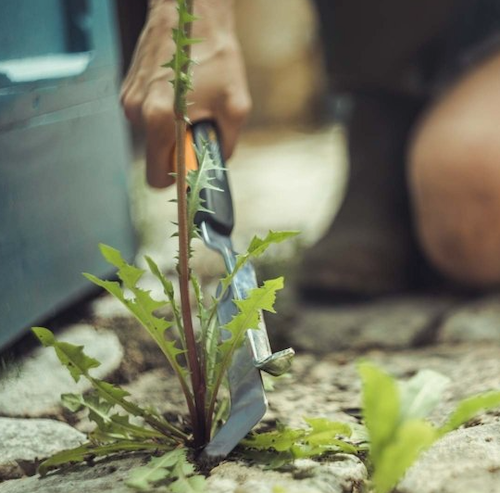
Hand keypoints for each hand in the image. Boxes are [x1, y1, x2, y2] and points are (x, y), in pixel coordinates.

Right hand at [120, 0, 250, 187]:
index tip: (192, 166)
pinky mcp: (128, 90)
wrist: (189, 12)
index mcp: (160, 120)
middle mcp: (138, 113)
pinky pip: (146, 117)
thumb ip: (225, 145)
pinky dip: (163, 115)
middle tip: (196, 132)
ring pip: (151, 137)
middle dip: (176, 153)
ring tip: (189, 104)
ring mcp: (129, 100)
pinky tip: (178, 92)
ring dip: (171, 131)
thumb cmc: (214, 54)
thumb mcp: (235, 105)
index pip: (158, 178)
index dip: (177, 177)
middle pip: (155, 158)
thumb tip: (216, 163)